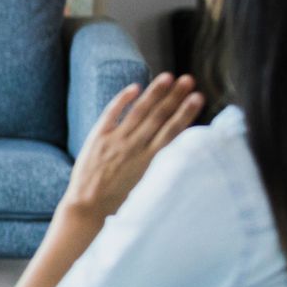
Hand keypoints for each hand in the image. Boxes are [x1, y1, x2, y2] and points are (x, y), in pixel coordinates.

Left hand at [63, 74, 204, 220]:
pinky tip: (135, 87)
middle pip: (159, 116)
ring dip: (155, 93)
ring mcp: (116, 141)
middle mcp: (135, 148)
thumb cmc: (120, 204)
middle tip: (189, 80)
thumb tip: (179, 153)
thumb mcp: (148, 187)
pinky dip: (123, 100)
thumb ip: (161, 167)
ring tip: (168, 77)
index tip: (198, 97)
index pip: (173, 131)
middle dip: (175, 97)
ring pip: (139, 111)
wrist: (88, 209)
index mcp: (150, 162)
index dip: (186, 113)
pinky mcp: (97, 139)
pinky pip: (112, 113)